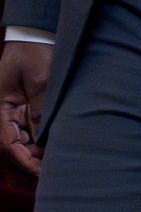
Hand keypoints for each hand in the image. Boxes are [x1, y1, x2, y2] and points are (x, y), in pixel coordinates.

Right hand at [0, 42, 51, 176]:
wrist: (35, 37)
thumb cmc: (32, 54)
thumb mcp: (39, 80)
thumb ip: (41, 109)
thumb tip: (45, 139)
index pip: (9, 146)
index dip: (26, 162)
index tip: (43, 172)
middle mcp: (4, 117)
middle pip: (15, 151)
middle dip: (32, 166)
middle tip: (57, 174)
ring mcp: (15, 115)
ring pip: (25, 145)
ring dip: (39, 157)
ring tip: (62, 165)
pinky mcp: (28, 112)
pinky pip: (33, 134)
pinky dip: (44, 145)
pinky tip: (61, 149)